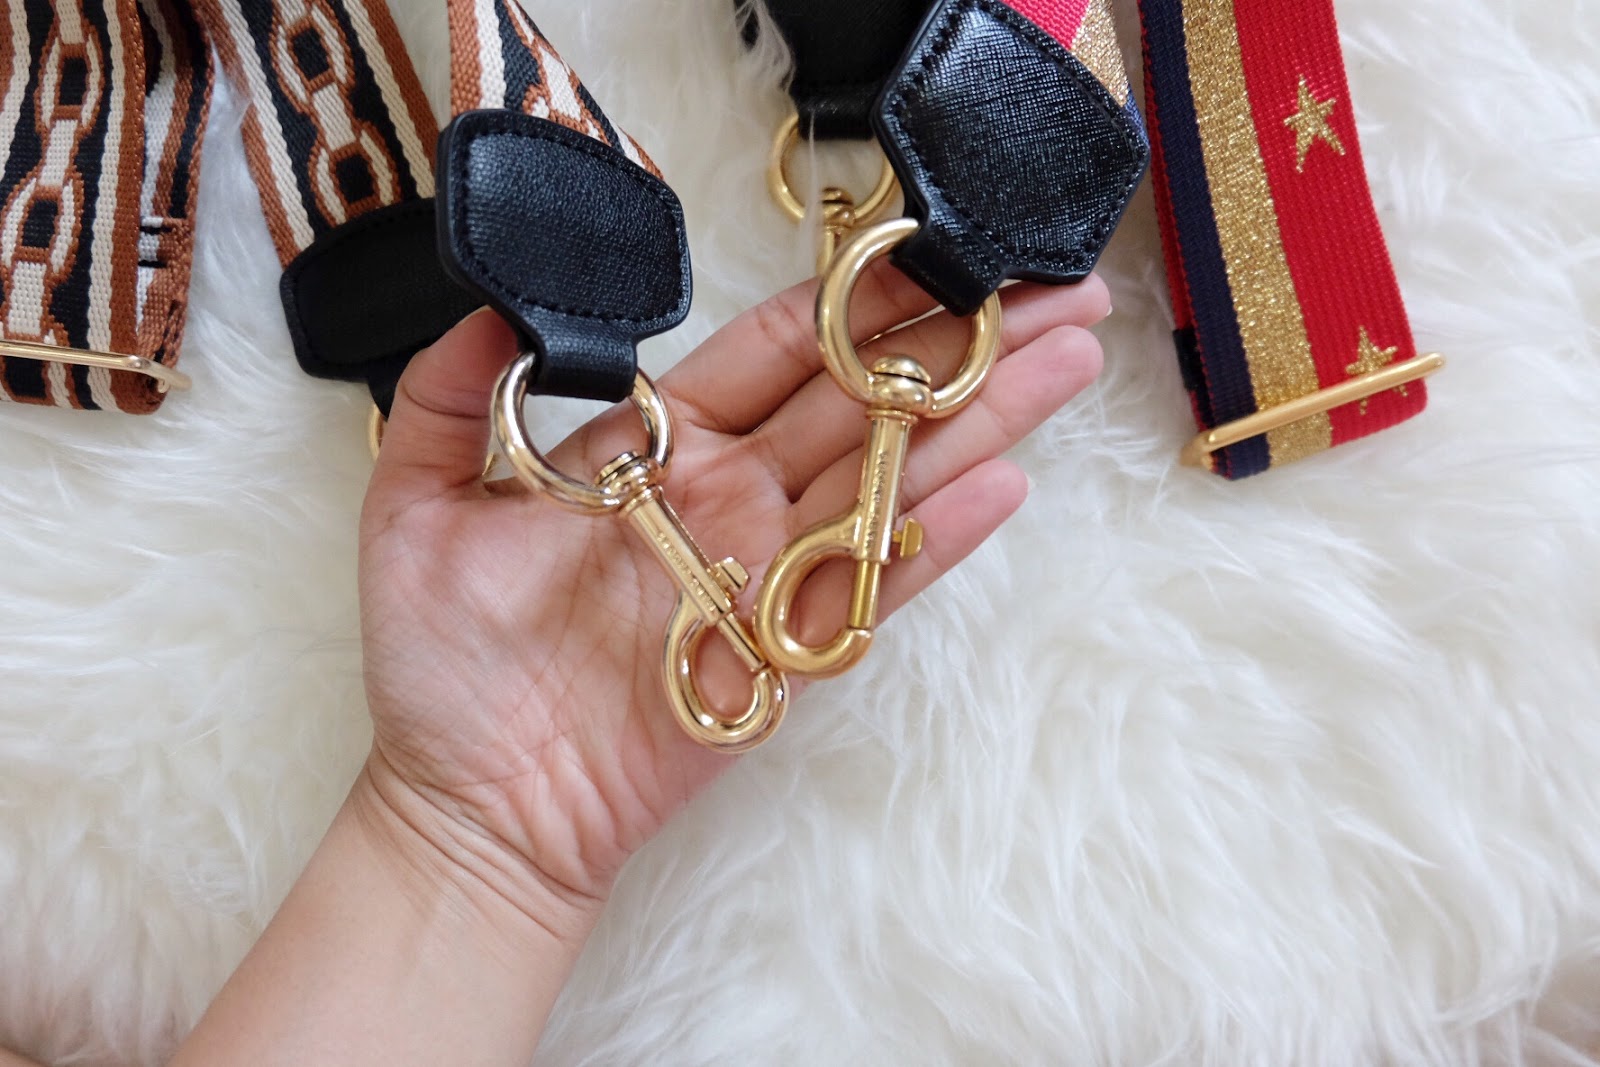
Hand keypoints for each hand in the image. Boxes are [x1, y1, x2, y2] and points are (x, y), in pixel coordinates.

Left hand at [356, 265, 1108, 934]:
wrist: (473, 798)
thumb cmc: (442, 664)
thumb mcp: (415, 505)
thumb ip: (449, 396)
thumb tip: (500, 306)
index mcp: (661, 446)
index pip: (777, 349)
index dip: (855, 297)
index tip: (928, 244)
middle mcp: (732, 496)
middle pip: (866, 398)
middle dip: (963, 338)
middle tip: (1055, 286)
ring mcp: (768, 571)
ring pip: (893, 476)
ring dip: (983, 416)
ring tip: (1068, 355)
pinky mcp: (787, 652)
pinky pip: (872, 585)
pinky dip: (938, 539)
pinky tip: (1004, 483)